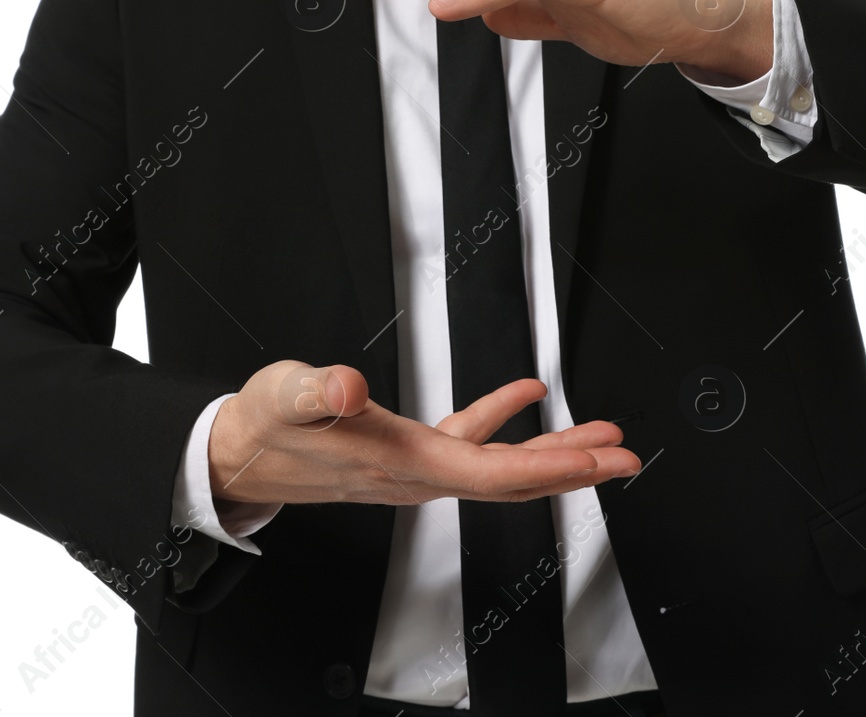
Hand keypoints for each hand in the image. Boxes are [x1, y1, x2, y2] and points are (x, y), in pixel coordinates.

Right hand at [209, 359, 640, 505]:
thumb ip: (319, 391)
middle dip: (574, 469)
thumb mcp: (288, 396)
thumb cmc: (267, 427)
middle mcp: (420, 474)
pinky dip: (502, 420)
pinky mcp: (409, 450)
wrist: (240, 454)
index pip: (493, 472)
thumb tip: (347, 386)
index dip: (551, 467)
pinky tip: (525, 394)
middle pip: (513, 479)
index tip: (598, 459)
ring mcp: (417, 466)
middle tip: (625, 458)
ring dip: (553, 450)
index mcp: (404, 463)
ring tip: (599, 436)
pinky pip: (471, 441)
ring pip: (500, 464)